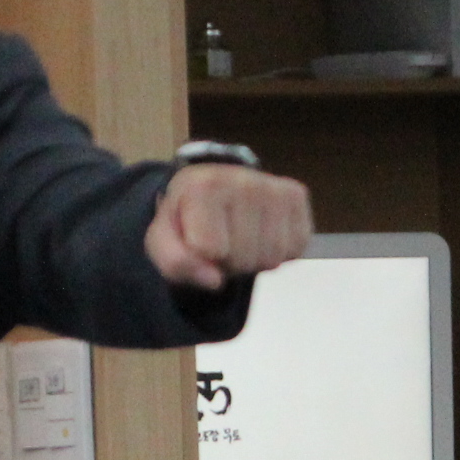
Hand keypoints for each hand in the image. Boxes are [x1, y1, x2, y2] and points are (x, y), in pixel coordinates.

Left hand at [148, 164, 312, 291]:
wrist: (212, 190)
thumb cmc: (186, 218)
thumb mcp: (162, 240)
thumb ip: (176, 262)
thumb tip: (214, 281)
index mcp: (203, 185)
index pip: (211, 251)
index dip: (202, 257)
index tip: (197, 238)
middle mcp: (243, 178)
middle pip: (243, 258)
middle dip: (229, 262)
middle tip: (221, 241)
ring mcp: (274, 186)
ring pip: (272, 258)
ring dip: (254, 260)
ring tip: (240, 239)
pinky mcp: (297, 195)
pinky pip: (296, 249)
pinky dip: (279, 252)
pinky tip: (262, 234)